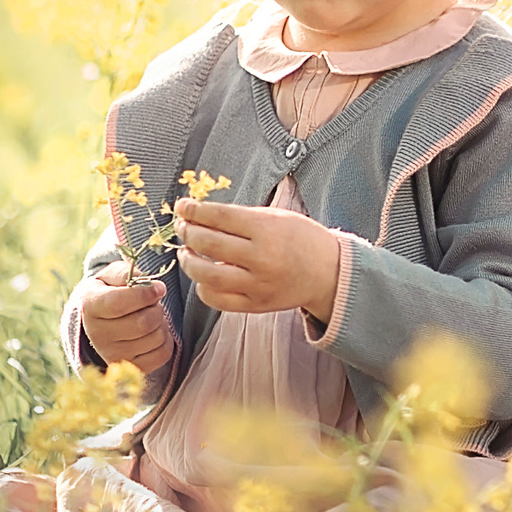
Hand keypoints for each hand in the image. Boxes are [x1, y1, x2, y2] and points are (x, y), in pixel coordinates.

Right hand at [76, 260, 176, 372]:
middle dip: (156, 308)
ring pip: (156, 338)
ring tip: (150, 317)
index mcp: (91, 306)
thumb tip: (149, 284)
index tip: (159, 288)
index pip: (119, 304)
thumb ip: (125, 273)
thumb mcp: (110, 275)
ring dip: (162, 323)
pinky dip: (166, 340)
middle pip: (143, 323)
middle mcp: (98, 334)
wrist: (101, 321)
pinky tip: (154, 332)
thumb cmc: (110, 292)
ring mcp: (114, 355)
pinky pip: (162, 354)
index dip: (145, 295)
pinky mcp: (131, 367)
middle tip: (152, 303)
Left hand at [174, 197, 344, 318]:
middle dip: (188, 232)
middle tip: (183, 227)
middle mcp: (261, 258)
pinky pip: (217, 299)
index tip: (182, 207)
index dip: (194, 210)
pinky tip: (202, 277)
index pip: (219, 217)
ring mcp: (258, 284)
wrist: (329, 273)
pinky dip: (203, 288)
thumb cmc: (302, 239)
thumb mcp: (277, 217)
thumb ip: (241, 217)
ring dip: (188, 261)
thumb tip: (200, 214)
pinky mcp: (256, 305)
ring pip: (207, 275)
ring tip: (186, 252)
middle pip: (208, 243)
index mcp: (267, 230)